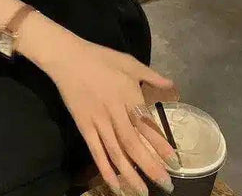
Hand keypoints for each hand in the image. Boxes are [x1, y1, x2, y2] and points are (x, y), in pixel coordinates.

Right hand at [44, 37, 178, 195]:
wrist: (67, 58)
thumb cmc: (100, 58)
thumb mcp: (128, 61)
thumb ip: (151, 75)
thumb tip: (172, 86)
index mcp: (128, 95)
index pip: (147, 125)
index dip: (160, 145)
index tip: (174, 161)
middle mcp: (114, 112)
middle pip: (133, 144)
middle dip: (150, 166)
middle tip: (166, 185)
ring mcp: (97, 121)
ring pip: (116, 153)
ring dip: (130, 174)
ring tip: (143, 192)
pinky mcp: (83, 126)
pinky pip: (96, 151)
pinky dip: (105, 169)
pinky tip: (115, 184)